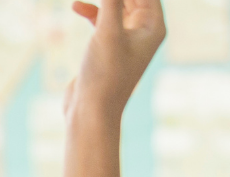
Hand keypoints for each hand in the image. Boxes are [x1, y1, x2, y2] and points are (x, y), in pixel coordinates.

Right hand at [68, 0, 164, 116]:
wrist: (90, 111)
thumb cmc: (105, 74)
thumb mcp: (107, 31)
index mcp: (154, 27)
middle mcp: (144, 31)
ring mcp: (126, 39)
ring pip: (117, 5)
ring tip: (83, 0)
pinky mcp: (107, 47)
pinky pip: (103, 19)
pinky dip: (91, 11)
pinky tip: (75, 7)